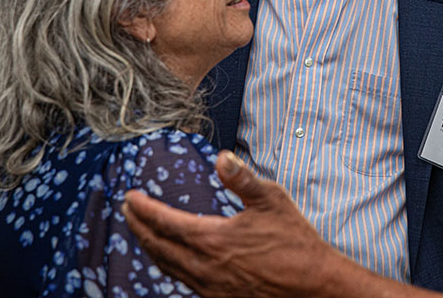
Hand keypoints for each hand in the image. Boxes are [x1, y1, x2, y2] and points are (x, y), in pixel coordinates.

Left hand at [122, 150, 338, 297]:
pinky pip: (182, 280)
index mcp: (213, 240)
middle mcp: (205, 267)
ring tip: (142, 231)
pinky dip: (168, 265)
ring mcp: (210, 287)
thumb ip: (242, 178)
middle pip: (157, 246)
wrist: (314, 286)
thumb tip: (221, 157)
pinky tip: (171, 258)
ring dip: (150, 246)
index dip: (144, 209)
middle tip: (128, 210)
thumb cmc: (297, 243)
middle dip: (138, 226)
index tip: (130, 196)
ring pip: (167, 266)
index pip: (165, 222)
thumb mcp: (272, 201)